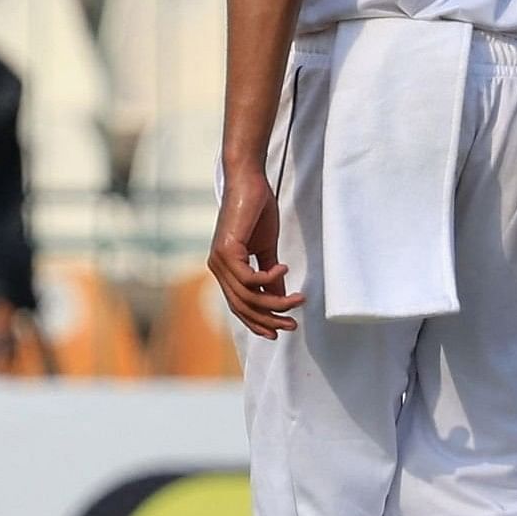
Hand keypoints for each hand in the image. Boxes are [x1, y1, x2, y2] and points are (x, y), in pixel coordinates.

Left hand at [208, 159, 301, 337]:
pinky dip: (270, 279)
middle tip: (292, 325)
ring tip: (299, 299)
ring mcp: (219, 260)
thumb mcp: (267, 249)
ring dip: (276, 302)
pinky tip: (285, 270)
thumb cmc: (257, 212)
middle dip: (269, 319)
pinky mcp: (226, 250)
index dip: (256, 322)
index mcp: (225, 269)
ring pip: (247, 296)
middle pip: (242, 307)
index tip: (278, 332)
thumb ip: (270, 275)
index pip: (238, 306)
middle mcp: (217, 267)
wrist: (249, 183)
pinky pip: (250, 278)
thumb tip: (279, 299)